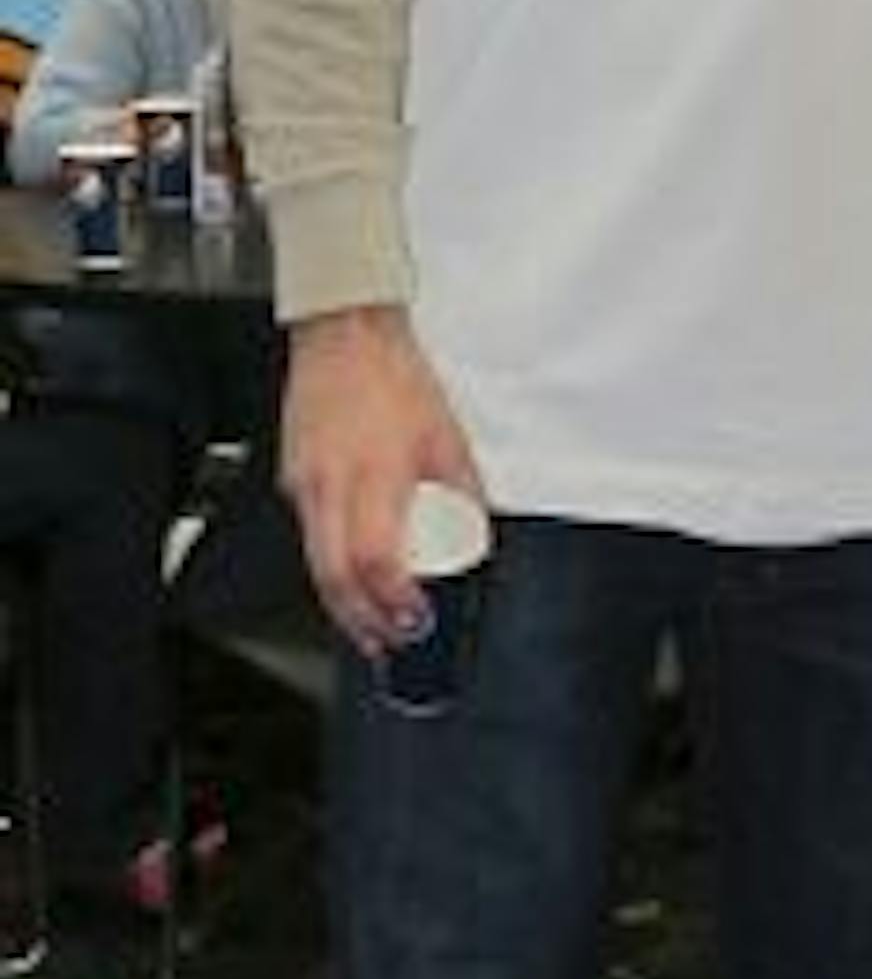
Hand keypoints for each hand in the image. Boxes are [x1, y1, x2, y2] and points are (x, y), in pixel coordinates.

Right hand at [280, 305, 484, 655]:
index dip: (394, 601)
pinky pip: (310, 536)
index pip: (378, 559)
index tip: (416, 620)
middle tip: (389, 644)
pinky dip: (330, 566)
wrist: (345, 335)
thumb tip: (471, 539)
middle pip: (335, 579)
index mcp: (378, 474)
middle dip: (362, 623)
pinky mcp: (292, 480)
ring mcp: (305, 484)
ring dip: (343, 605)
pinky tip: (352, 576)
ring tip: (372, 627)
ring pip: (315, 565)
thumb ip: (461, 496)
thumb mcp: (449, 440)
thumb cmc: (395, 379)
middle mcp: (332, 485)